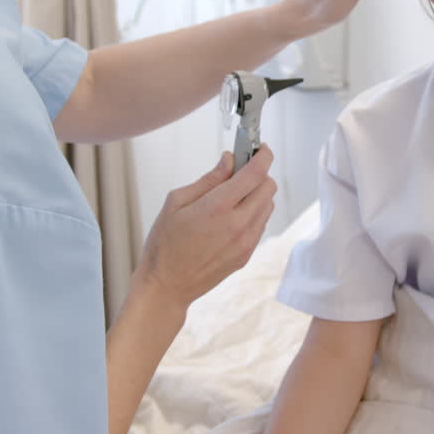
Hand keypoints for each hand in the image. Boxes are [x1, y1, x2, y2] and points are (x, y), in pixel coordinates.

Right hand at [134, 147, 276, 310]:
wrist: (167, 286)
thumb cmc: (165, 243)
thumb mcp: (177, 202)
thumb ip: (208, 179)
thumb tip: (229, 160)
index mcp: (218, 206)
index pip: (256, 173)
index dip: (263, 155)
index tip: (261, 148)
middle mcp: (238, 224)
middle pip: (269, 187)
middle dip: (259, 174)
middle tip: (241, 171)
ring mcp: (245, 241)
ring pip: (268, 206)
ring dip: (257, 194)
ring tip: (232, 196)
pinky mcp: (246, 254)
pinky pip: (260, 224)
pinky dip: (253, 213)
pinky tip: (231, 216)